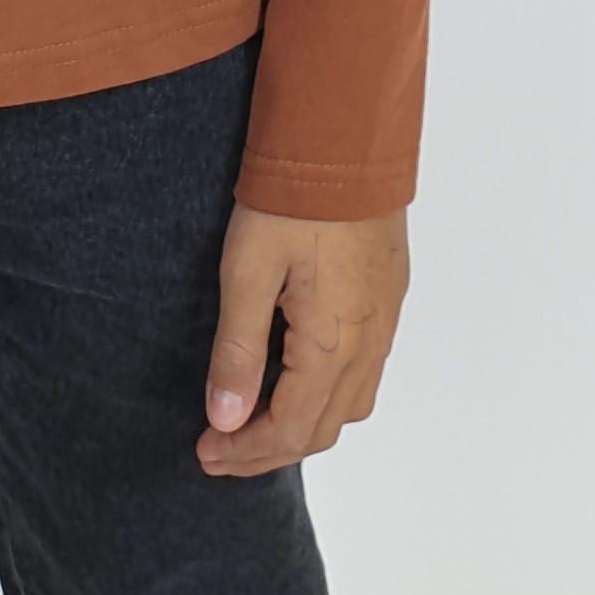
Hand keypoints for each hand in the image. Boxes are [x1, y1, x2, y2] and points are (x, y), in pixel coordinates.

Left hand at [196, 204, 409, 477]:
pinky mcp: (388, 299)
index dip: (246, 452)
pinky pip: (365, 374)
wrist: (346, 141)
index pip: (291, 429)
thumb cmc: (290, 200)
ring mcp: (385, 322)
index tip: (206, 453)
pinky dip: (328, 397)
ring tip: (254, 426)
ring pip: (351, 405)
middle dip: (270, 450)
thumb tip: (225, 419)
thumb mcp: (247, 271)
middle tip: (220, 450)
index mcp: (334, 344)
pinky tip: (296, 382)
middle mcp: (370, 344)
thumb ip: (238, 350)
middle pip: (323, 429)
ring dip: (303, 427)